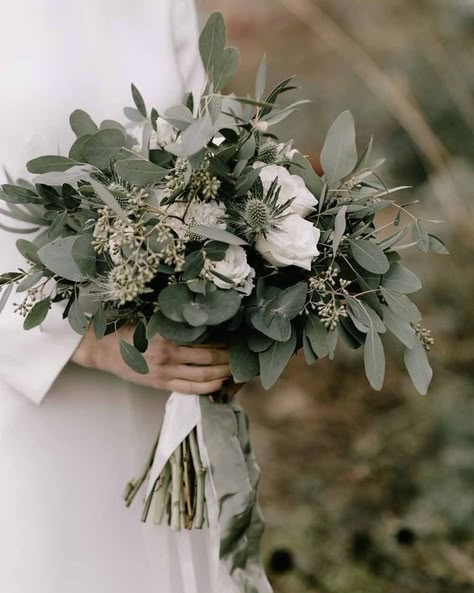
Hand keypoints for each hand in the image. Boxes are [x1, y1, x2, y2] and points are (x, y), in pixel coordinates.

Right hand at [71, 325, 230, 394]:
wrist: (103, 349)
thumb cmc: (127, 331)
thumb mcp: (151, 320)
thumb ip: (174, 322)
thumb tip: (200, 319)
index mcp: (167, 336)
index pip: (204, 340)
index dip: (223, 342)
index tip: (235, 339)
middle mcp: (169, 355)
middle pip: (209, 360)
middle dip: (228, 359)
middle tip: (241, 356)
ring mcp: (165, 372)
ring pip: (203, 376)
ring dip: (222, 373)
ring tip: (234, 370)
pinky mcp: (161, 384)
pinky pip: (190, 389)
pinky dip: (208, 388)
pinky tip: (219, 383)